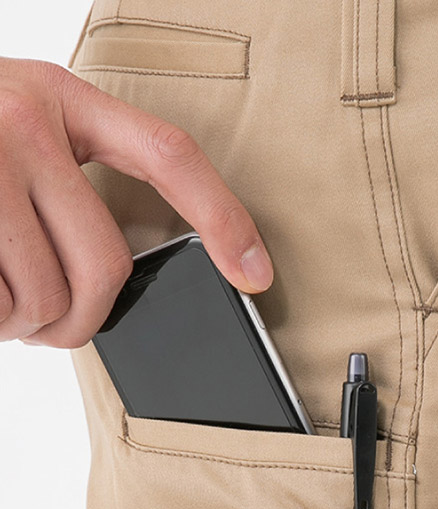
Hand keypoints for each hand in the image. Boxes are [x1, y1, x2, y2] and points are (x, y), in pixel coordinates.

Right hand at [0, 57, 273, 347]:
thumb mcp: (22, 133)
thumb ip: (75, 185)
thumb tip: (129, 275)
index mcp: (60, 98)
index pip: (170, 156)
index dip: (224, 219)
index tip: (256, 275)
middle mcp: (21, 120)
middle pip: (106, 266)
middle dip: (88, 319)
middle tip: (61, 326)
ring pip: (48, 298)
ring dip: (32, 324)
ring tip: (9, 303)